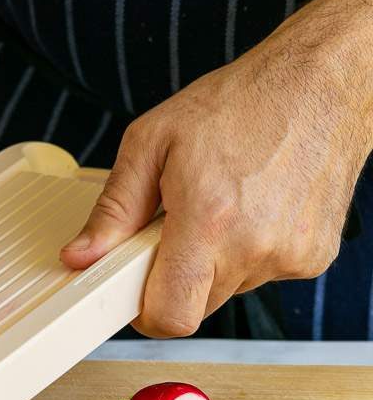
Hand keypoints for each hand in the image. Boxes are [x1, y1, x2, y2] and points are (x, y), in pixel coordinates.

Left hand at [61, 0, 372, 336]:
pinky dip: (249, 252)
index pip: (170, 316)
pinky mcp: (313, 257)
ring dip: (214, 262)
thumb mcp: (151, 142)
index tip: (136, 292)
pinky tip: (254, 208)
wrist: (320, 83)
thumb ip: (114, 209)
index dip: (145, 313)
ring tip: (221, 206)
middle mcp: (254, 247)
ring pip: (228, 290)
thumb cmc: (238, 104)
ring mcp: (290, 256)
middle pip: (195, 306)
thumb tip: (81, 256)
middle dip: (175, 278)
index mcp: (208, 221)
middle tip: (176, 228)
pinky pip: (262, 275)